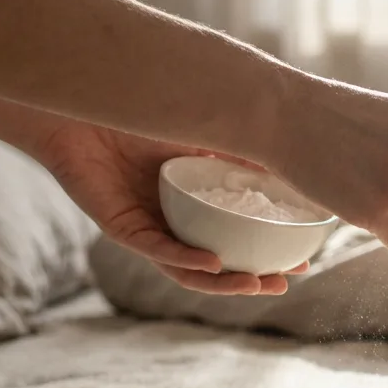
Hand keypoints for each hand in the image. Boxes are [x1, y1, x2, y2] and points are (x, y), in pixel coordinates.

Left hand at [34, 123, 307, 294]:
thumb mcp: (207, 132)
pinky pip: (157, 250)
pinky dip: (186, 259)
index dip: (269, 255)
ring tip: (255, 284)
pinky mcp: (121, 227)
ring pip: (187, 270)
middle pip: (217, 265)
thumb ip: (244, 149)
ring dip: (223, 282)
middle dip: (252, 280)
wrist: (84, 103)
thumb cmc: (140, 114)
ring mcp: (147, 228)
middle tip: (284, 284)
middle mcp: (172, 223)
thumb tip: (295, 162)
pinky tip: (213, 262)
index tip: (303, 262)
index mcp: (194, 206)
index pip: (237, 240)